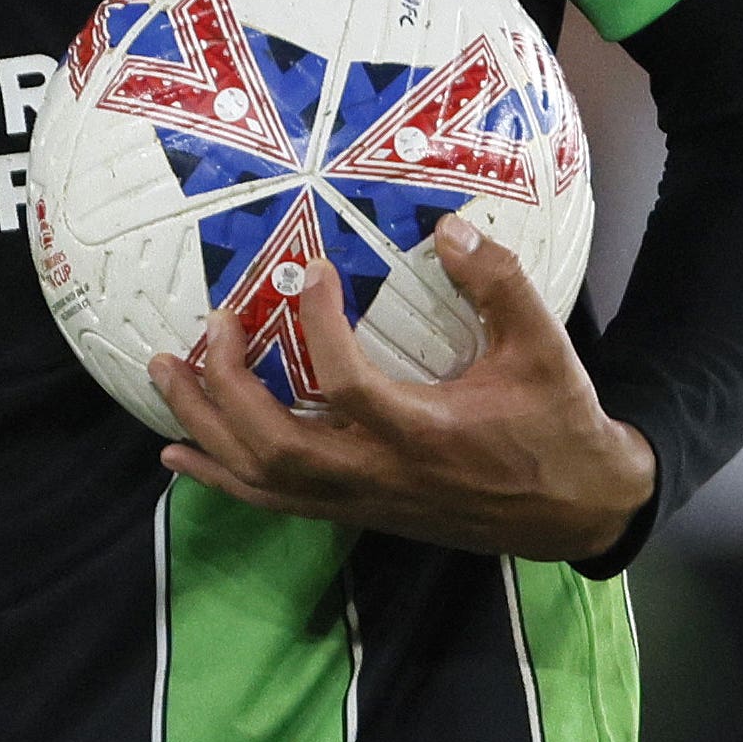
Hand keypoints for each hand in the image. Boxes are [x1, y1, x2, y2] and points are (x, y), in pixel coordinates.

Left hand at [146, 215, 655, 561]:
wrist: (577, 509)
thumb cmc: (558, 423)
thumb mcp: (544, 349)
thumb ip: (501, 286)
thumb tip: (449, 228)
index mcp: (426, 435)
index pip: (347, 386)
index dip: (318, 326)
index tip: (311, 271)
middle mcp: (382, 476)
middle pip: (278, 447)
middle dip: (228, 387)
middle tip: (210, 324)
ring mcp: (363, 502)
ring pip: (264, 479)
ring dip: (207, 426)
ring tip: (165, 372)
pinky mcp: (357, 513)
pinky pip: (273, 504)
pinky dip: (220, 476)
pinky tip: (179, 451)